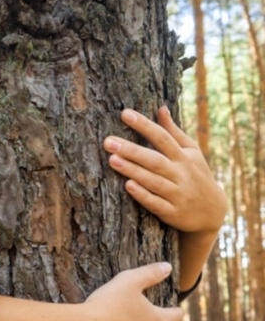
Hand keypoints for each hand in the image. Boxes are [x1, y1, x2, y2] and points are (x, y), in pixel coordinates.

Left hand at [103, 107, 225, 233]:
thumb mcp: (191, 153)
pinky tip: (127, 186)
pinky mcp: (172, 212)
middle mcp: (181, 174)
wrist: (212, 212)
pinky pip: (156, 203)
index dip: (144, 125)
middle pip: (154, 159)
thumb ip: (173, 132)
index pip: (162, 137)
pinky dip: (143, 195)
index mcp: (183, 157)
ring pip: (153, 181)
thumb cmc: (196, 176)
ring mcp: (177, 194)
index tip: (125, 113)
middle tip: (108, 141)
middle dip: (131, 150)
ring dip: (133, 170)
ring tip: (112, 159)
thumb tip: (161, 108)